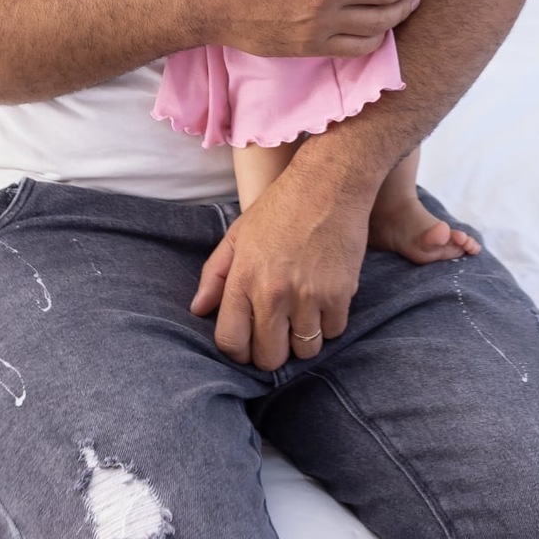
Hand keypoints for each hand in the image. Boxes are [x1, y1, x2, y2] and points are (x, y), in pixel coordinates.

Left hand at [190, 162, 371, 367]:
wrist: (329, 182)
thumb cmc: (281, 206)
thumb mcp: (239, 233)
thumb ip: (214, 274)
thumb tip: (198, 309)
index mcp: (244, 278)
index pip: (231, 342)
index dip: (237, 350)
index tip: (247, 342)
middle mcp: (273, 292)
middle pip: (269, 357)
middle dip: (271, 351)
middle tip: (277, 331)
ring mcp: (308, 296)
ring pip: (305, 351)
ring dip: (303, 338)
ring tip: (302, 313)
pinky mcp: (340, 294)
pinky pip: (333, 332)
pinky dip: (329, 323)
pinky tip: (324, 299)